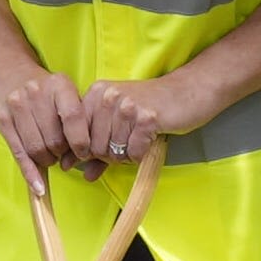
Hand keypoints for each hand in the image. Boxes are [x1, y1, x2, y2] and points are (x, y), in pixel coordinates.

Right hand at [0, 53, 79, 176]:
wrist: (10, 74)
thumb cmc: (45, 92)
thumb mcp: (65, 94)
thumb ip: (77, 118)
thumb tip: (87, 156)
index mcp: (59, 85)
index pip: (74, 118)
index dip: (81, 142)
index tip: (83, 154)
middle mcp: (36, 92)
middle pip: (54, 139)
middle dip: (61, 153)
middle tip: (61, 152)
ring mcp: (16, 105)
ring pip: (37, 149)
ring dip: (46, 160)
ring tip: (48, 155)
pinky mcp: (2, 119)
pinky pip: (19, 153)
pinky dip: (30, 173)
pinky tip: (38, 188)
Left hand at [71, 72, 200, 166]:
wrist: (187, 91)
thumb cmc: (149, 107)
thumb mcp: (117, 121)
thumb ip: (94, 144)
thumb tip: (73, 169)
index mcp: (96, 93)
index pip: (75, 134)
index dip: (84, 150)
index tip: (94, 155)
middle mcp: (108, 97)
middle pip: (94, 147)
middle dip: (108, 156)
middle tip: (124, 147)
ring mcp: (127, 107)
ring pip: (113, 152)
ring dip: (125, 156)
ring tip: (136, 142)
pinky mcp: (147, 119)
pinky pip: (133, 153)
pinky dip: (139, 155)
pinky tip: (146, 143)